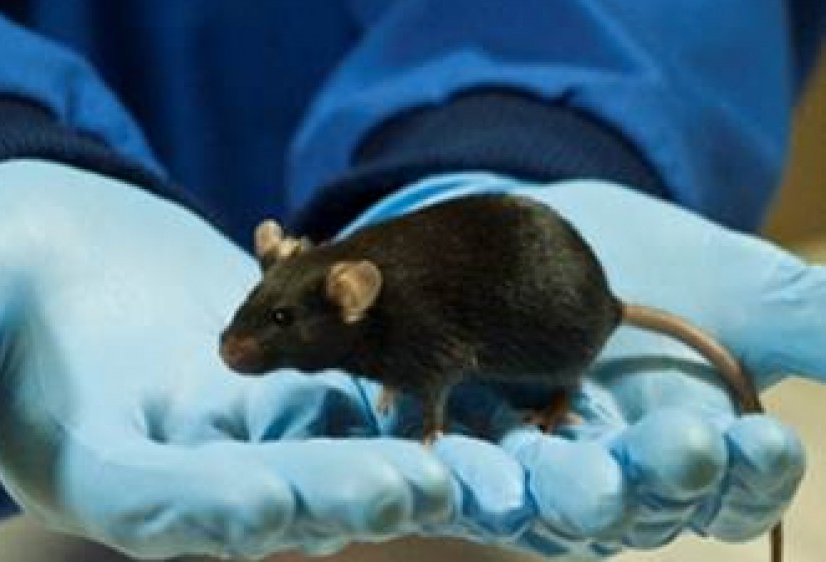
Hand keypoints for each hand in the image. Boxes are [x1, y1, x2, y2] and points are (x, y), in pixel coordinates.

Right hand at [0, 160, 453, 558]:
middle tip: (414, 490)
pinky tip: (463, 409)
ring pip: (317, 461)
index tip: (268, 508)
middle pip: (252, 496)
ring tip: (469, 466)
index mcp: (87, 465)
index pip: (144, 502)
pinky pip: (344, 411)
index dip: (202, 509)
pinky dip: (396, 411)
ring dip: (388, 466)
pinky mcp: (280, 396)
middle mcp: (171, 471)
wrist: (72, 242)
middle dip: (328, 495)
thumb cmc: (2, 262)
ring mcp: (232, 439)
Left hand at [343, 173, 818, 557]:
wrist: (540, 234)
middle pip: (620, 511)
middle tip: (619, 477)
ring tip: (516, 484)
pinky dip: (417, 467)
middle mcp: (603, 483)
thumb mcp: (736, 287)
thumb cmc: (656, 270)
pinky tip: (407, 455)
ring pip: (522, 504)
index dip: (747, 474)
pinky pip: (428, 468)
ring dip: (517, 497)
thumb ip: (804, 319)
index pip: (727, 490)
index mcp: (683, 457)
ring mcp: (517, 474)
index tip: (761, 442)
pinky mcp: (439, 448)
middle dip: (622, 493)